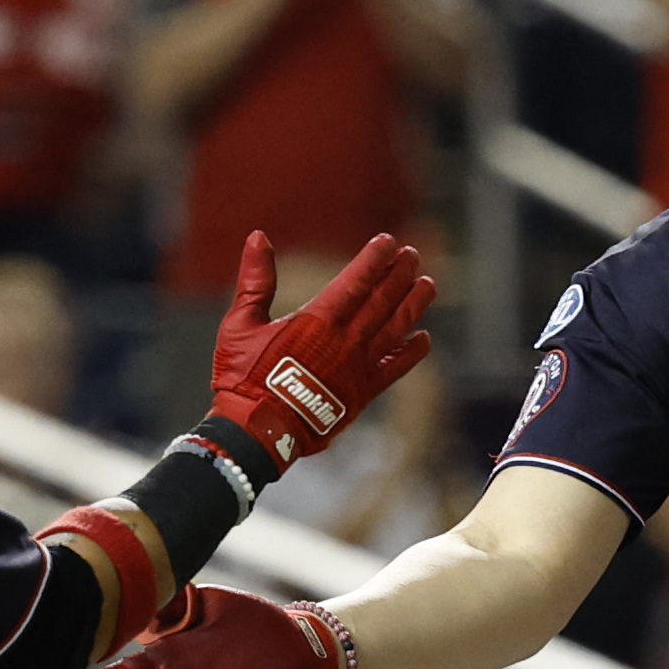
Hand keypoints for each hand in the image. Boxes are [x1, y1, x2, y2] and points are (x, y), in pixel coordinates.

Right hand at [208, 231, 434, 467]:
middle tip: (413, 256)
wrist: (258, 432)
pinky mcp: (362, 394)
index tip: (388, 241)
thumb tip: (257, 236)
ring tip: (428, 284)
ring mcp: (358, 368)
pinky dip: (412, 352)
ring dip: (414, 304)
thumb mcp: (240, 323)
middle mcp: (345, 341)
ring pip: (396, 328)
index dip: (375, 259)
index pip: (356, 280)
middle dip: (400, 274)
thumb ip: (255, 280)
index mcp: (317, 321)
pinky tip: (423, 338)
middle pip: (383, 300)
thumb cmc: (243, 377)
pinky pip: (396, 369)